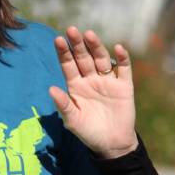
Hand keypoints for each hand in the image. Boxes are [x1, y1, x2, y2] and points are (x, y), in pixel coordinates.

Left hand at [49, 27, 137, 158]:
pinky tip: (118, 48)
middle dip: (78, 45)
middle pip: (84, 58)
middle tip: (72, 30)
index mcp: (76, 86)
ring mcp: (108, 81)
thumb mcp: (73, 120)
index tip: (58, 39)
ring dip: (96, 47)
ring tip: (89, 35)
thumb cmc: (89, 132)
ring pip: (101, 59)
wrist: (112, 144)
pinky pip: (123, 69)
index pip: (68, 65)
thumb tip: (50, 88)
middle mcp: (91, 79)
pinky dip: (122, 59)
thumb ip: (63, 104)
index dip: (64, 53)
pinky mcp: (124, 86)